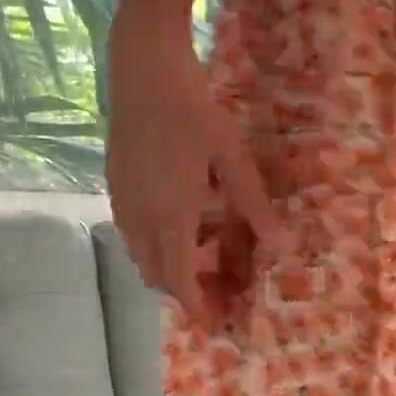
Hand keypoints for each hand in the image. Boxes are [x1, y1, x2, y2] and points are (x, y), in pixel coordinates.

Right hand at [106, 22, 283, 329]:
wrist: (143, 70)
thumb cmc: (194, 110)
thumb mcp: (233, 158)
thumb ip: (253, 204)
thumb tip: (282, 246)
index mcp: (171, 216)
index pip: (179, 280)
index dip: (196, 307)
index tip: (216, 325)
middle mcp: (140, 216)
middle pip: (157, 274)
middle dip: (184, 291)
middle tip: (219, 291)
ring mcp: (121, 200)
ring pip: (141, 253)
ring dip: (168, 265)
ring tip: (204, 257)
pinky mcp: (114, 183)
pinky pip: (132, 230)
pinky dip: (154, 241)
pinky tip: (181, 222)